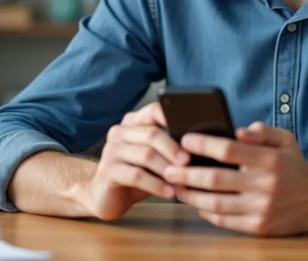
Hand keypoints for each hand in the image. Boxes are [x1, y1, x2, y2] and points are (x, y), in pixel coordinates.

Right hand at [83, 102, 188, 220]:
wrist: (104, 196)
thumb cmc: (137, 176)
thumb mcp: (155, 159)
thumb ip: (170, 149)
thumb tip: (203, 146)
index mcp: (132, 122)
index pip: (154, 111)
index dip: (173, 117)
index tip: (192, 130)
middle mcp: (119, 132)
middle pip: (152, 133)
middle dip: (173, 148)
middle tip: (189, 161)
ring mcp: (111, 151)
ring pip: (145, 155)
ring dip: (167, 169)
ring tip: (182, 180)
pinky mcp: (107, 171)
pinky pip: (136, 175)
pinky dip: (156, 184)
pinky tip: (169, 192)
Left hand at [161, 122, 307, 235]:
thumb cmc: (295, 166)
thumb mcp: (285, 139)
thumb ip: (261, 131)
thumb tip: (237, 131)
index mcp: (269, 160)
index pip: (229, 149)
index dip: (204, 144)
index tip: (184, 139)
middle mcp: (265, 185)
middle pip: (216, 179)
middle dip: (186, 174)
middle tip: (168, 168)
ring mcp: (261, 208)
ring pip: (216, 204)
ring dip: (191, 196)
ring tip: (175, 187)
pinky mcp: (259, 227)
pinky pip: (225, 221)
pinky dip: (206, 212)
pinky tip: (195, 203)